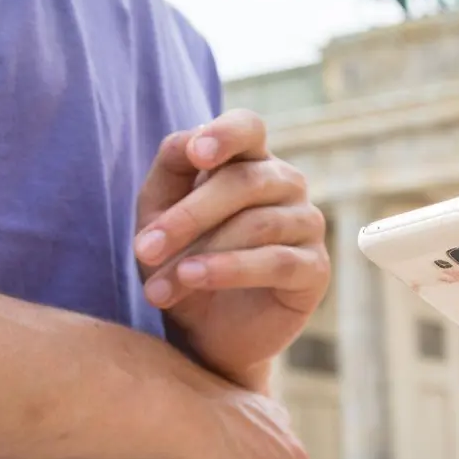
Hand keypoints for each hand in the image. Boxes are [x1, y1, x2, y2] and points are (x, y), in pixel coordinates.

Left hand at [134, 110, 329, 387]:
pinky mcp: (314, 268)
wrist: (204, 331)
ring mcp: (306, 224)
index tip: (197, 154)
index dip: (225, 134)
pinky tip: (195, 280)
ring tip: (159, 286)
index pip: (248, 127)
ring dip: (202, 253)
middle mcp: (285, 184)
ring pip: (257, 224)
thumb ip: (172, 168)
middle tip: (144, 250)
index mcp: (249, 159)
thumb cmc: (183, 258)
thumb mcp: (160, 212)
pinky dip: (231, 270)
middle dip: (189, 215)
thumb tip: (190, 142)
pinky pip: (277, 261)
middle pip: (244, 182)